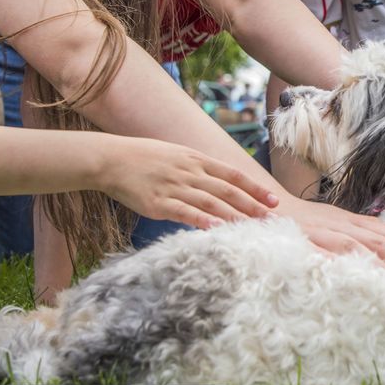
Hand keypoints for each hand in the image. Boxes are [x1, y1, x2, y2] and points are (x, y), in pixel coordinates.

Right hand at [95, 136, 277, 228]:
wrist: (111, 159)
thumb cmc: (144, 158)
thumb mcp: (176, 155)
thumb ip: (197, 168)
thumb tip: (218, 180)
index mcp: (196, 159)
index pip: (233, 174)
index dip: (254, 188)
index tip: (273, 200)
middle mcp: (190, 172)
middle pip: (228, 190)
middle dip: (253, 205)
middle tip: (273, 219)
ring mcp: (175, 187)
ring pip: (212, 203)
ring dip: (235, 216)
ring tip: (254, 228)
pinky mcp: (159, 203)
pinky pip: (185, 213)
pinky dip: (203, 220)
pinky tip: (218, 229)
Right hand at [275, 198, 384, 279]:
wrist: (268, 209)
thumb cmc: (306, 219)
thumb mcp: (341, 217)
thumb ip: (368, 224)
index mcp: (353, 221)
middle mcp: (344, 225)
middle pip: (382, 242)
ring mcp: (327, 233)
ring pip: (364, 247)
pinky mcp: (310, 242)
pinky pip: (333, 255)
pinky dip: (350, 264)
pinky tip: (365, 278)